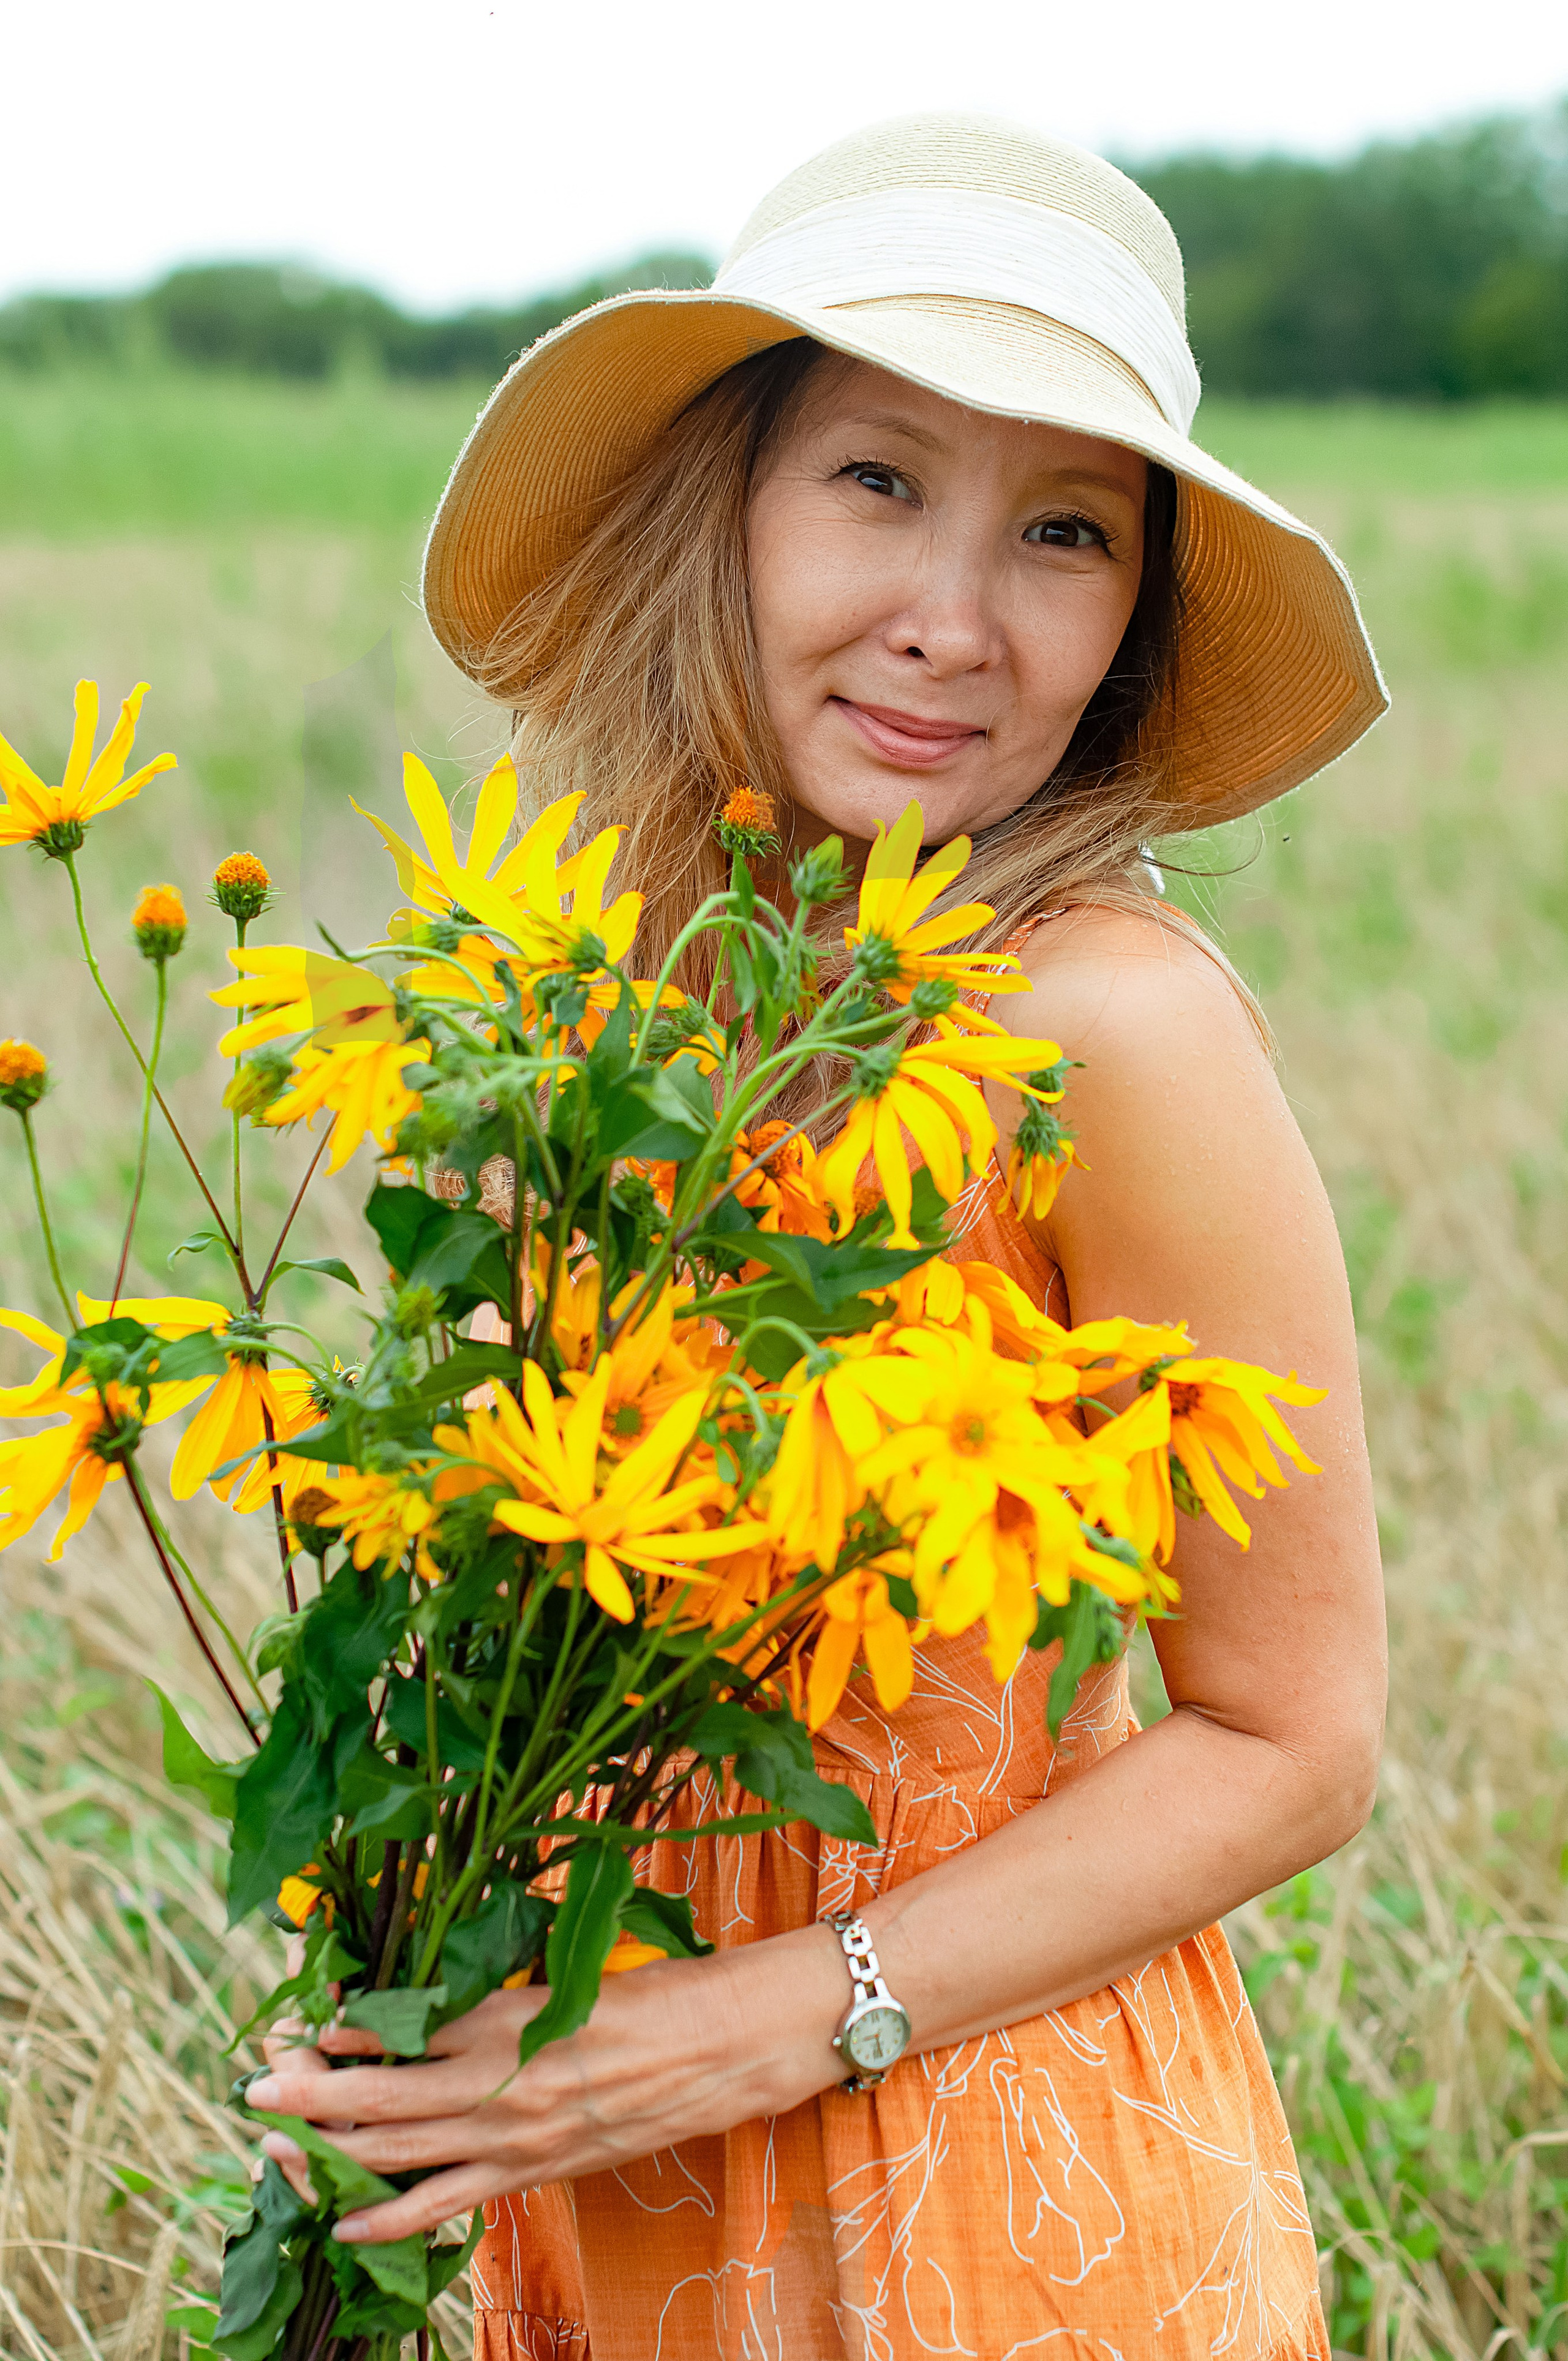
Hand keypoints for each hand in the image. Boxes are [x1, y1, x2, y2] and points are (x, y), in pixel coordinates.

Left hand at [248, 1927, 844, 2241]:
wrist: (729, 2043)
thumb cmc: (655, 1988)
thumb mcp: (565, 1970)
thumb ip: (494, 1988)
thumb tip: (424, 1995)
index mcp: (511, 2017)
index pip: (401, 2030)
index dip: (340, 2033)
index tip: (296, 2024)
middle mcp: (504, 2083)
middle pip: (381, 2101)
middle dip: (308, 2098)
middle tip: (254, 2086)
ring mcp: (518, 2138)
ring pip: (400, 2158)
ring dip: (329, 2155)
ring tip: (275, 2148)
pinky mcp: (536, 2172)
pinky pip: (445, 2203)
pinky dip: (385, 2217)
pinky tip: (340, 2219)